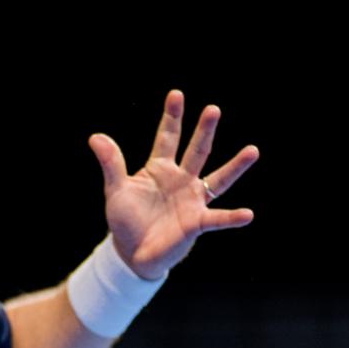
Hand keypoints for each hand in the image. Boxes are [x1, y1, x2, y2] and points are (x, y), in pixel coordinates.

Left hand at [88, 90, 258, 279]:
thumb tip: (95, 137)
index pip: (168, 137)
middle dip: (205, 130)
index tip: (176, 95)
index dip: (172, 117)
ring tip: (253, 150)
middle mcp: (181, 180)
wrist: (131, 253)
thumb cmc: (125, 220)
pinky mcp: (196, 222)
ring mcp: (192, 200)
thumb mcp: (116, 189)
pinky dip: (232, 217)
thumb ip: (111, 163)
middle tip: (213, 109)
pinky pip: (217, 219)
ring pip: (219, 179)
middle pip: (197, 150)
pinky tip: (248, 214)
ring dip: (235, 166)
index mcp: (160, 168)